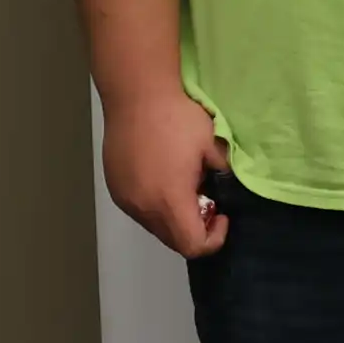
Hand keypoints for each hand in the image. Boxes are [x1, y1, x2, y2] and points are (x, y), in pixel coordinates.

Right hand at [104, 90, 228, 257]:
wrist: (137, 97)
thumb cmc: (178, 120)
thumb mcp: (213, 147)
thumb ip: (224, 175)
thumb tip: (228, 189)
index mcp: (170, 200)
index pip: (192, 245)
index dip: (214, 238)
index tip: (222, 214)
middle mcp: (142, 207)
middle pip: (173, 241)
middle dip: (195, 229)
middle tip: (209, 202)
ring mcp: (125, 199)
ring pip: (155, 227)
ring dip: (175, 219)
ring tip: (188, 188)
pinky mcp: (115, 188)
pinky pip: (140, 211)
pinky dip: (157, 208)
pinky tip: (166, 180)